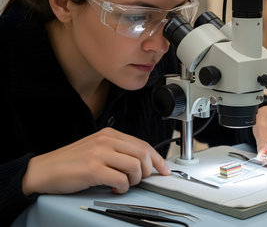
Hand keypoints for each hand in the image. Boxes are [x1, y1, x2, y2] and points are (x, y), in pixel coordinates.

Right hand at [22, 127, 170, 195]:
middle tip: (138, 180)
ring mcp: (100, 154)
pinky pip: (122, 180)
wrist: (43, 170)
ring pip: (135, 166)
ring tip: (123, 184)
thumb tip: (142, 162)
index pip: (143, 144)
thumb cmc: (70, 162)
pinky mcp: (94, 169)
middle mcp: (106, 140)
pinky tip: (115, 189)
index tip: (164, 170)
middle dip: (147, 171)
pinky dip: (122, 189)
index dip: (157, 159)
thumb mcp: (97, 148)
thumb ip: (118, 151)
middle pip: (143, 154)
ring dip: (134, 181)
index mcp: (109, 134)